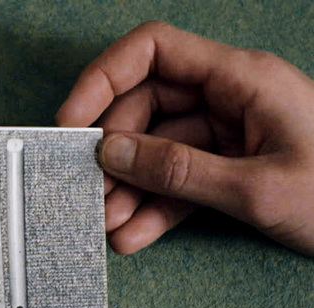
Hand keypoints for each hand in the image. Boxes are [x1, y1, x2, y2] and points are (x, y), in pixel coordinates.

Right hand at [56, 21, 313, 254]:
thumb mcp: (256, 190)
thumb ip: (179, 171)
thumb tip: (112, 153)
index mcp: (241, 79)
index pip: (153, 52)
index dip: (103, 80)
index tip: (73, 122)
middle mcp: (231, 97)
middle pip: (145, 106)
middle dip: (113, 153)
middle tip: (88, 191)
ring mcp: (231, 132)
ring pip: (157, 149)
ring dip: (128, 187)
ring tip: (108, 224)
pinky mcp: (232, 166)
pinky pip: (180, 179)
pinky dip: (154, 206)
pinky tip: (135, 233)